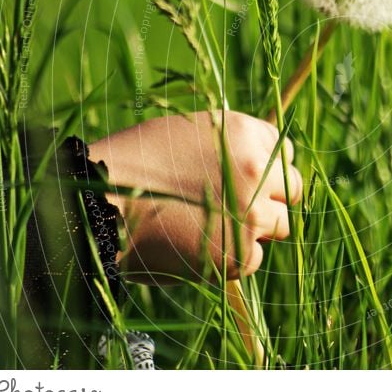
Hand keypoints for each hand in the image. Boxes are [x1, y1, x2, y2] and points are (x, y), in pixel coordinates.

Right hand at [88, 110, 301, 281]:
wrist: (99, 206)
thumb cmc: (133, 167)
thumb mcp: (187, 134)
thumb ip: (228, 146)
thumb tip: (260, 165)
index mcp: (243, 131)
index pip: (284, 151)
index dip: (268, 169)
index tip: (250, 181)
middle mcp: (257, 168)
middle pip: (292, 189)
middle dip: (272, 200)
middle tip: (239, 211)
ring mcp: (253, 212)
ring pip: (281, 225)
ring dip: (255, 230)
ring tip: (213, 230)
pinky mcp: (241, 253)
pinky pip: (254, 259)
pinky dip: (232, 260)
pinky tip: (198, 250)